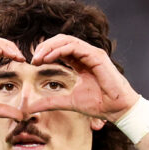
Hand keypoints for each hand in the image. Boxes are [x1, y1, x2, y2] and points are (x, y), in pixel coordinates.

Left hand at [25, 35, 139, 121]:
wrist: (117, 109)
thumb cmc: (99, 104)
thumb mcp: (69, 102)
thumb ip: (51, 102)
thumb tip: (32, 107)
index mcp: (81, 62)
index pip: (60, 49)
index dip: (46, 52)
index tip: (34, 63)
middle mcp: (86, 54)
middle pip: (61, 40)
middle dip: (45, 47)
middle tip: (33, 59)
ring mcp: (92, 53)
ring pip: (67, 40)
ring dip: (50, 47)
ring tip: (38, 57)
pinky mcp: (97, 56)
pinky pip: (75, 47)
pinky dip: (59, 50)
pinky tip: (49, 58)